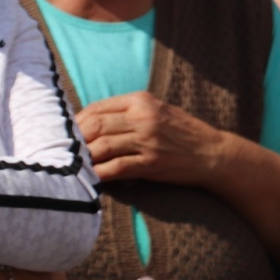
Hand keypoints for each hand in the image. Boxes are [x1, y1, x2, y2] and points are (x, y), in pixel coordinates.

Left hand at [76, 92, 223, 186]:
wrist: (212, 153)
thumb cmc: (183, 132)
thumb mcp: (158, 111)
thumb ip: (129, 112)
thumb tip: (93, 122)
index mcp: (142, 100)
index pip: (98, 107)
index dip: (78, 122)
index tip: (71, 134)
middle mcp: (143, 117)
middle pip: (95, 125)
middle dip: (77, 140)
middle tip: (68, 152)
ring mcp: (147, 140)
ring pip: (102, 147)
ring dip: (85, 158)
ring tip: (77, 165)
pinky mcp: (151, 163)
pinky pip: (116, 168)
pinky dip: (100, 174)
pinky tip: (92, 178)